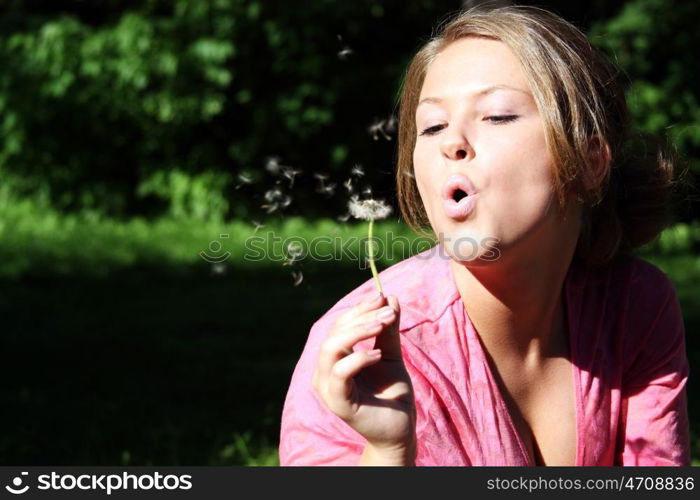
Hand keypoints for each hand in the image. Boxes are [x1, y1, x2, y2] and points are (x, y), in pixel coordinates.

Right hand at [312, 292, 416, 450]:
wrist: (400, 429)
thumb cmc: (392, 393)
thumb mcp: (391, 354)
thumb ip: (388, 329)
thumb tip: (390, 297)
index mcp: (334, 358)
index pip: (340, 324)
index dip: (360, 308)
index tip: (382, 296)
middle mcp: (325, 371)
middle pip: (335, 332)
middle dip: (362, 317)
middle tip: (388, 311)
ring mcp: (328, 387)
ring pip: (332, 348)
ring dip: (359, 331)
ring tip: (384, 325)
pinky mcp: (337, 402)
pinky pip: (340, 373)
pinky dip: (359, 358)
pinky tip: (378, 355)